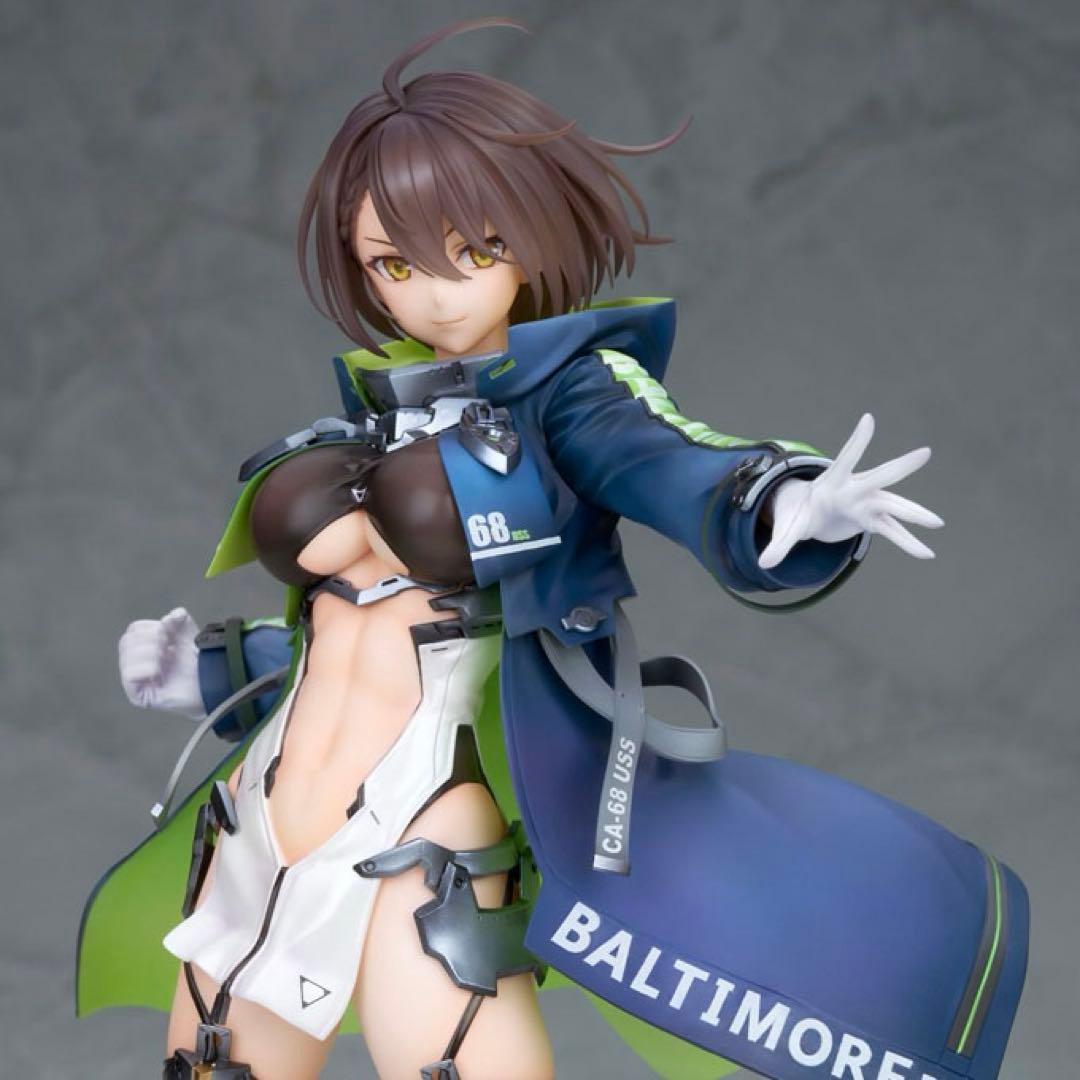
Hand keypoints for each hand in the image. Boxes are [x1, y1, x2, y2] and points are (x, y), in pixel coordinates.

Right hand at [118, 607, 205, 718]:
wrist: (212, 683)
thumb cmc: (198, 661)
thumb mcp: (189, 634)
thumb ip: (180, 619)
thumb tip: (174, 614)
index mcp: (144, 647)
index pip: (134, 630)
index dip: (151, 627)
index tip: (169, 633)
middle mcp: (136, 664)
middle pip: (127, 641)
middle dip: (151, 639)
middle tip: (167, 646)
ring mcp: (136, 682)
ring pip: (127, 657)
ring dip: (150, 653)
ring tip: (165, 659)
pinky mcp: (139, 697)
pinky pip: (129, 676)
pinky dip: (145, 668)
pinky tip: (159, 672)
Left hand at [759, 413, 942, 569]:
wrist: (812, 512)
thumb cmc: (800, 512)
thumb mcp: (788, 528)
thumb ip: (778, 544)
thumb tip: (763, 564)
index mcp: (832, 483)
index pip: (845, 459)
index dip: (856, 441)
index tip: (868, 419)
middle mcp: (855, 489)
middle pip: (879, 477)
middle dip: (900, 467)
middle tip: (925, 452)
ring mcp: (868, 503)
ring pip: (895, 506)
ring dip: (915, 514)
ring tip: (938, 523)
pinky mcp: (873, 519)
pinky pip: (894, 531)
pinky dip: (908, 542)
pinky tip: (926, 554)